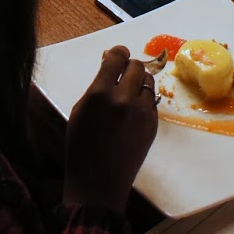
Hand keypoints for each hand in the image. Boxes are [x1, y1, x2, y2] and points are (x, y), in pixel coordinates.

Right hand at [62, 46, 157, 212]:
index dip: (117, 52)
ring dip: (138, 80)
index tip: (117, 53)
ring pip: (148, 81)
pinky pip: (151, 101)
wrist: (99, 181)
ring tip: (128, 90)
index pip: (116, 58)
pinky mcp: (153, 124)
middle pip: (136, 66)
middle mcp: (123, 99)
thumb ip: (95, 86)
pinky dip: (143, 99)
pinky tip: (132, 109)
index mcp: (99, 94)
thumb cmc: (81, 145)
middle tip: (122, 72)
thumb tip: (108, 65)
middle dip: (129, 65)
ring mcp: (142, 112)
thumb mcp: (80, 111)